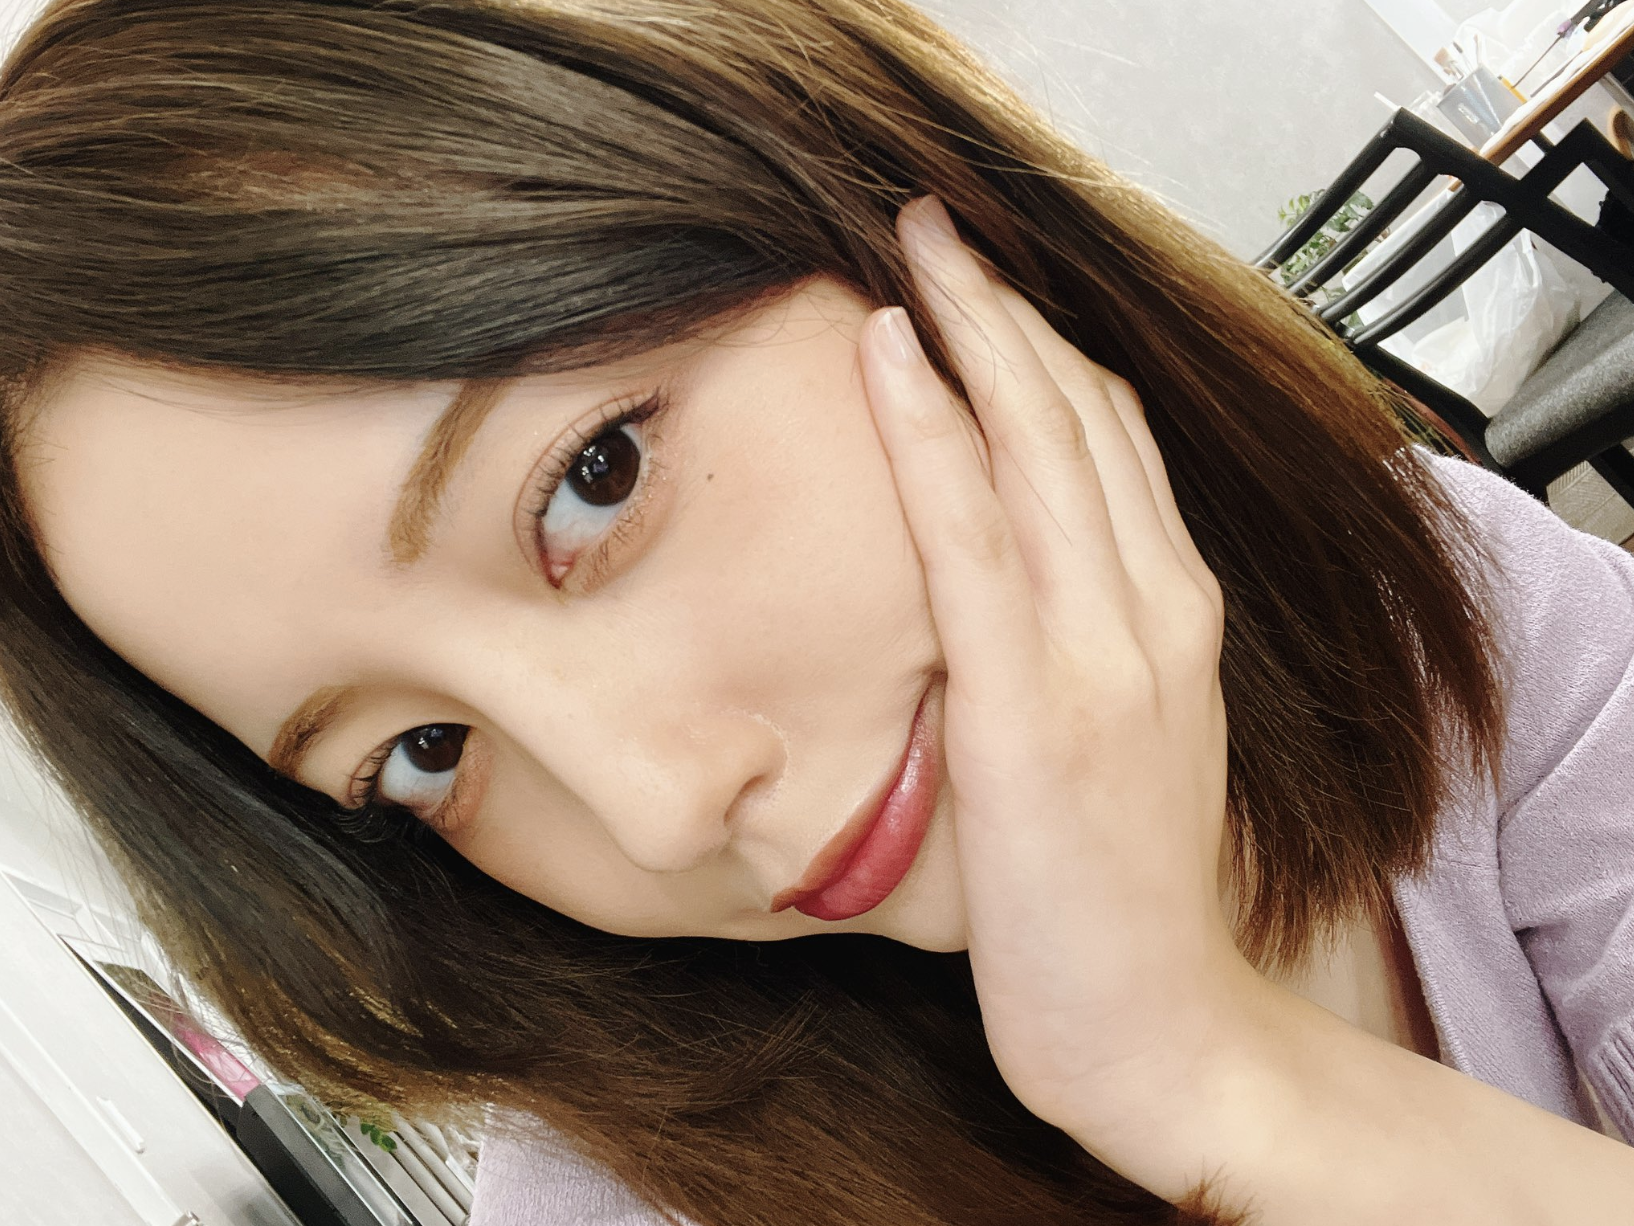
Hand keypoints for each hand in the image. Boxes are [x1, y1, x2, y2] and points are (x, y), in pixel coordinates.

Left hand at [858, 196, 1252, 1158]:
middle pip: (1083, 411)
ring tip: (913, 242)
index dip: (1047, 343)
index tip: (986, 280)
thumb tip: (1012, 583)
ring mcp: (1103, 653)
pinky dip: (932, 430)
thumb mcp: (1127, 738)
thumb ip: (1087, 644)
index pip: (1114, 438)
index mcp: (1172, 615)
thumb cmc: (1120, 891)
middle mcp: (1154, 610)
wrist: (1159, 1026)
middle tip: (939, 219)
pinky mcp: (1033, 708)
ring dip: (972, 325)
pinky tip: (890, 354)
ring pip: (1039, 443)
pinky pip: (973, 536)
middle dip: (1007, 301)